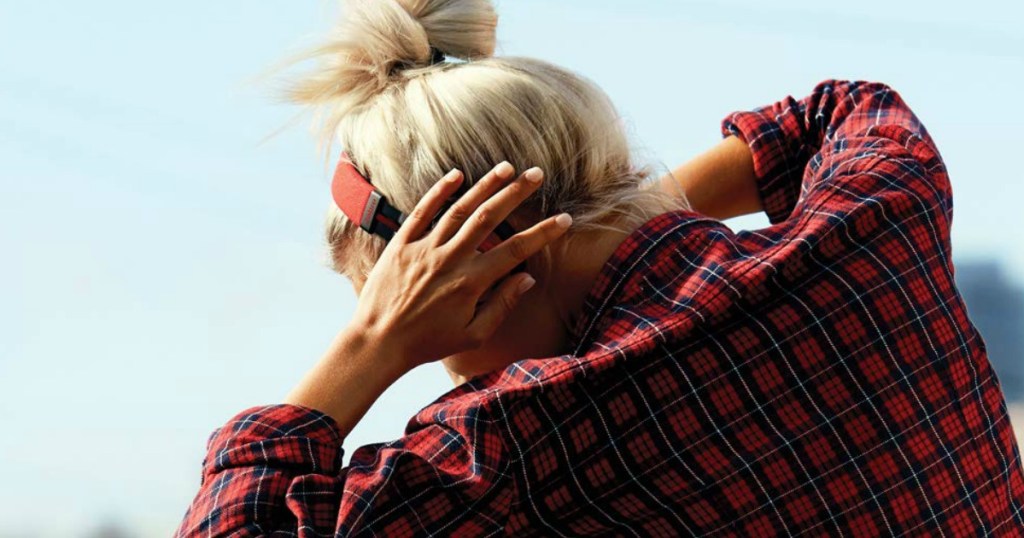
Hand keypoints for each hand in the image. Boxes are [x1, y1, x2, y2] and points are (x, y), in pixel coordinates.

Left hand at [348, 162, 572, 370]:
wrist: (378, 341)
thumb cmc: (428, 343)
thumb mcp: (472, 335)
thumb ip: (502, 305)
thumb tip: (527, 279)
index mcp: (471, 282)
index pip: (516, 250)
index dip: (543, 233)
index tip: (563, 219)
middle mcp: (449, 259)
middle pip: (489, 217)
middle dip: (515, 193)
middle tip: (537, 174)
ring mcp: (424, 248)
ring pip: (459, 208)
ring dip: (484, 185)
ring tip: (506, 168)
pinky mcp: (401, 244)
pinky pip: (422, 211)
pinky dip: (439, 191)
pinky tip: (456, 175)